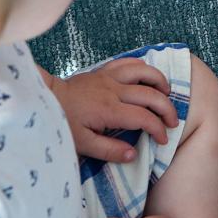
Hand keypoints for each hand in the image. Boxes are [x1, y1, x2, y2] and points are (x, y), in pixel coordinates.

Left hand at [47, 58, 177, 162]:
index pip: (144, 118)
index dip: (158, 129)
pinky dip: (143, 67)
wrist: (45, 99)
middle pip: (151, 94)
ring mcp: (109, 77)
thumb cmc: (62, 123)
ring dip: (160, 82)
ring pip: (144, 72)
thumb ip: (109, 150)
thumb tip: (133, 154)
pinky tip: (148, 77)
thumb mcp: (82, 144)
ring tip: (167, 95)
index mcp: (109, 110)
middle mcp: (113, 90)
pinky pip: (128, 62)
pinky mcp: (104, 71)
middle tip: (173, 122)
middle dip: (167, 109)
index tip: (162, 140)